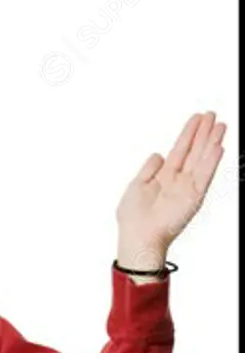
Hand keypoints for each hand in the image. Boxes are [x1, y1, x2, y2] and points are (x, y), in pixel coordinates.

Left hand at [116, 111, 225, 266]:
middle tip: (212, 114)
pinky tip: (218, 146)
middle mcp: (178, 181)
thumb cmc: (133, 218)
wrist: (139, 237)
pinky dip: (211, 161)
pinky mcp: (193, 197)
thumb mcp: (136, 185)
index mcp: (163, 177)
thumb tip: (158, 154)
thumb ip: (148, 169)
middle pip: (194, 151)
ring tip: (220, 125)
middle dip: (203, 133)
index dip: (188, 134)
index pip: (179, 150)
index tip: (197, 118)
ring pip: (202, 159)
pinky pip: (205, 176)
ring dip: (211, 142)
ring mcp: (187, 188)